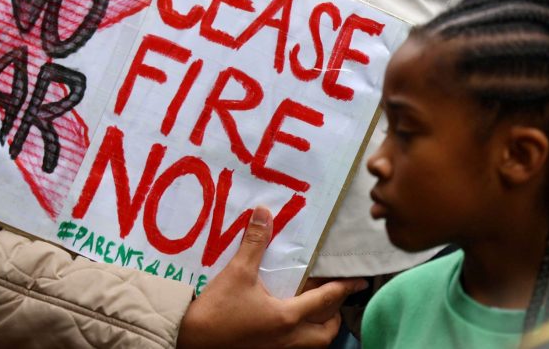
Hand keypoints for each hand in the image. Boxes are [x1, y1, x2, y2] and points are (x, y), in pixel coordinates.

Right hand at [176, 206, 366, 348]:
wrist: (188, 340)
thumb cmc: (216, 310)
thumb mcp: (236, 273)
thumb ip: (254, 244)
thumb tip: (265, 214)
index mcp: (287, 318)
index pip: (325, 301)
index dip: (344, 288)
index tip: (359, 281)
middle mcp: (288, 340)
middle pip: (326, 333)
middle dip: (335, 316)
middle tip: (334, 298)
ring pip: (312, 345)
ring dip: (318, 328)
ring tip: (313, 311)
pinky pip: (292, 348)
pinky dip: (299, 337)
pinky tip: (285, 323)